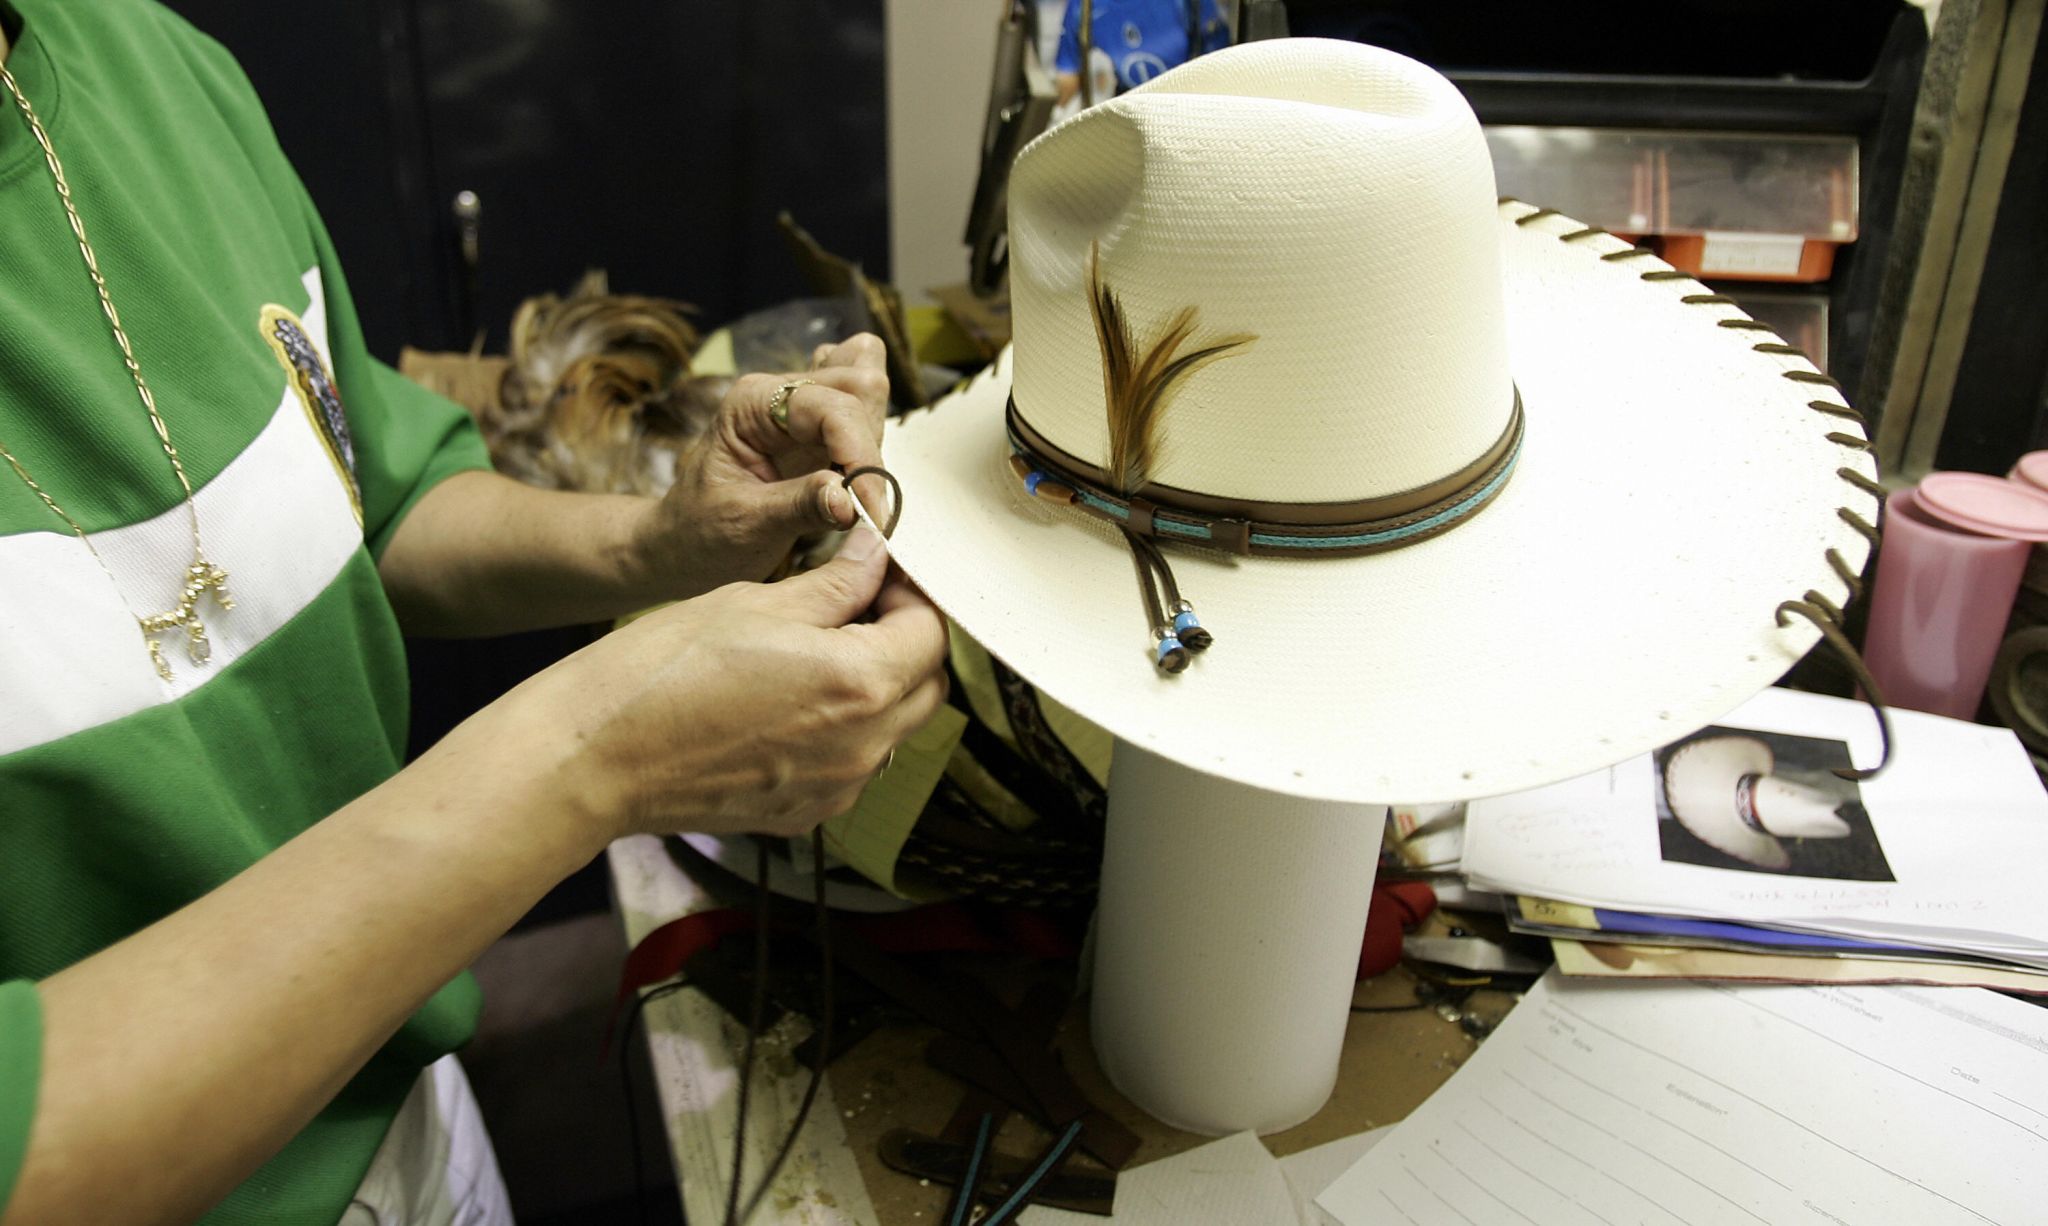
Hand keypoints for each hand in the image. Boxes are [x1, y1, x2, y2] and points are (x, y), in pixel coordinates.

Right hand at [516, 524, 947, 840]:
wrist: (596, 756)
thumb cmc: (663, 670)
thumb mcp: (756, 601)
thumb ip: (836, 583)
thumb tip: (877, 553)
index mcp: (860, 683)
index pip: (930, 632)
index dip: (909, 595)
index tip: (877, 576)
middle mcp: (863, 747)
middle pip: (925, 686)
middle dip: (905, 642)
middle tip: (855, 607)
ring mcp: (836, 788)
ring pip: (893, 729)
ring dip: (877, 688)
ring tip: (815, 653)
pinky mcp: (804, 813)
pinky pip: (852, 765)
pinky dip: (842, 731)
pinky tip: (789, 703)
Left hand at [634, 333, 893, 597]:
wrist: (685, 544)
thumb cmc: (702, 531)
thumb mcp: (745, 524)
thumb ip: (799, 507)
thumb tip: (851, 501)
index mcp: (752, 403)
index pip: (832, 407)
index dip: (860, 456)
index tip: (872, 511)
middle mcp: (781, 393)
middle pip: (861, 383)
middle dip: (869, 447)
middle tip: (861, 506)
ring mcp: (804, 408)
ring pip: (870, 392)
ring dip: (873, 446)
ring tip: (854, 498)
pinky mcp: (821, 430)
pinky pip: (865, 413)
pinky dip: (872, 446)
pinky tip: (852, 484)